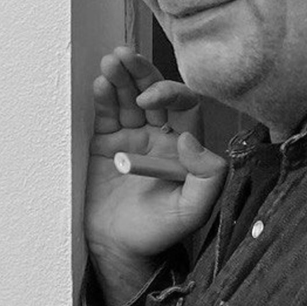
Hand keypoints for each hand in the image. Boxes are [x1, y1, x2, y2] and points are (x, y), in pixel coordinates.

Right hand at [86, 46, 225, 277]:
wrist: (117, 249)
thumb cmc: (157, 231)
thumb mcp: (192, 211)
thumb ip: (206, 177)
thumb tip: (190, 138)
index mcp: (183, 147)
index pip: (183, 105)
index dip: (169, 93)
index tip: (150, 101)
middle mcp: (158, 136)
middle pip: (153, 92)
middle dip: (141, 72)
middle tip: (125, 56)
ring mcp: (129, 138)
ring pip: (127, 98)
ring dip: (120, 77)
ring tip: (110, 62)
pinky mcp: (103, 144)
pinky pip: (105, 114)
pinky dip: (102, 96)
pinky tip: (100, 83)